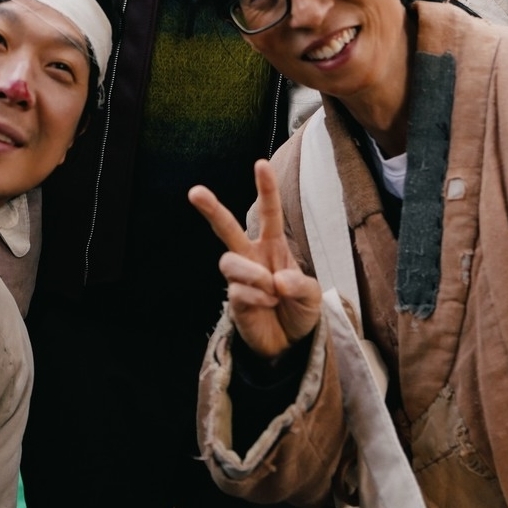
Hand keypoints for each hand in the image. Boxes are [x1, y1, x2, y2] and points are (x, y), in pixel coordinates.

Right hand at [188, 160, 322, 362]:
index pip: (268, 213)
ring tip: (270, 290)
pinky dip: (258, 299)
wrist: (289, 344)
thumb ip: (300, 284)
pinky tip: (268, 306)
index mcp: (273, 247)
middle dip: (212, 209)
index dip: (265, 189)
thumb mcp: (312, 296)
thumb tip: (277, 279)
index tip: (261, 164)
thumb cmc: (299, 311)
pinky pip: (238, 291)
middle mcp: (252, 257)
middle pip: (227, 228)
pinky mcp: (233, 299)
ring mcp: (240, 278)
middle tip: (195, 192)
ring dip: (251, 274)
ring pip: (229, 261)